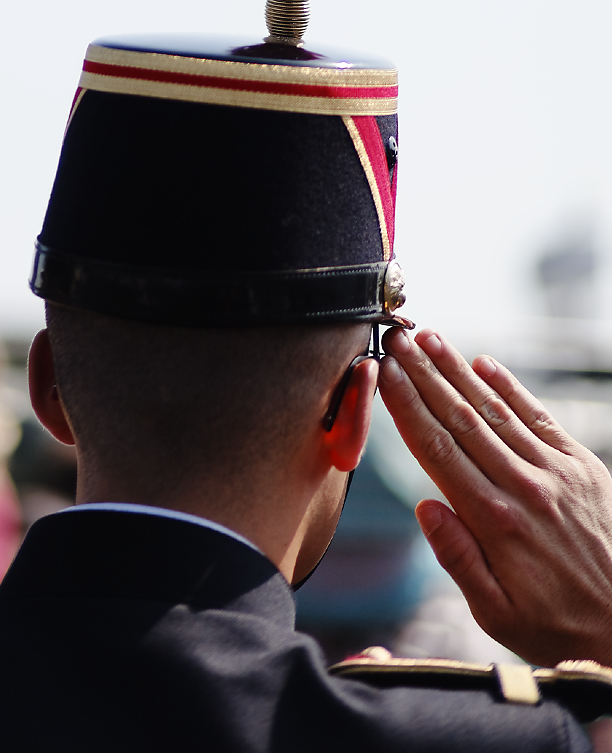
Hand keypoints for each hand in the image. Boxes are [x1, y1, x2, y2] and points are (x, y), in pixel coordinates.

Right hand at [378, 326, 611, 666]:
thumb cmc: (558, 627)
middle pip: (460, 418)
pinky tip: (485, 363)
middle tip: (396, 338)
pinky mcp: (582, 466)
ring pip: (496, 410)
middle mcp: (523, 486)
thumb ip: (457, 559)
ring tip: (429, 339)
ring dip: (458, 370)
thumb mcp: (497, 615)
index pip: (437, 450)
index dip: (406, 406)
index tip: (384, 371)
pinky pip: (538, 416)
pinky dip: (510, 387)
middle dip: (423, 374)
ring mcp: (555, 472)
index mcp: (494, 522)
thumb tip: (423, 508)